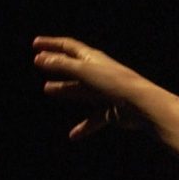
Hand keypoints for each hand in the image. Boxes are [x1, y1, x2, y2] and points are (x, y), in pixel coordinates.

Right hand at [32, 35, 156, 139]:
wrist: (143, 105)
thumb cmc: (114, 83)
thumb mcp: (85, 71)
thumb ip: (62, 65)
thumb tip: (40, 58)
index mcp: (94, 59)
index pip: (69, 47)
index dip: (52, 44)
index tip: (35, 44)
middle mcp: (100, 74)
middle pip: (74, 68)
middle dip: (57, 66)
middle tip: (39, 64)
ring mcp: (107, 92)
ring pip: (82, 90)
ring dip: (65, 89)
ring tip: (48, 89)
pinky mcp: (113, 111)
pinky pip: (95, 118)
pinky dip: (84, 126)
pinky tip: (73, 136)